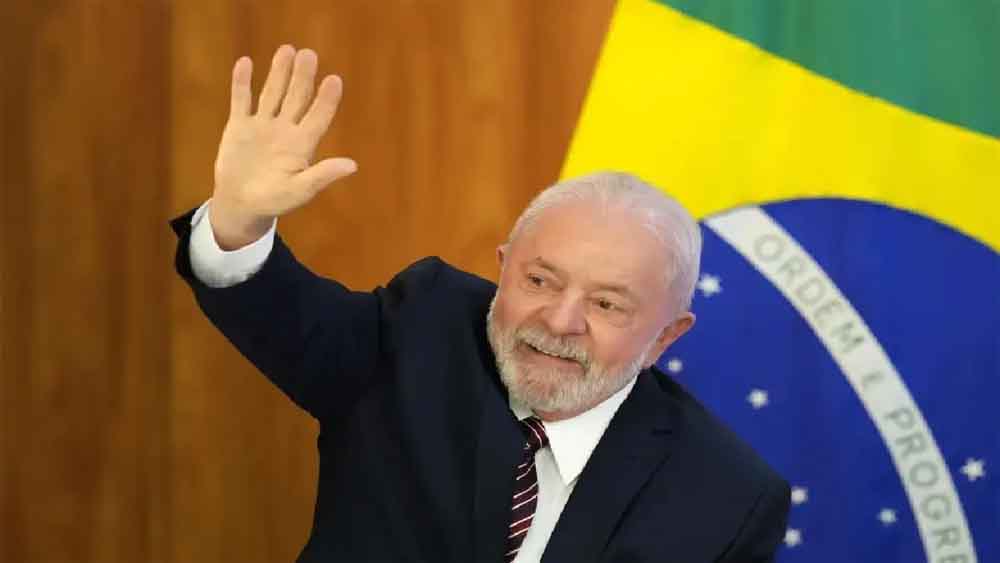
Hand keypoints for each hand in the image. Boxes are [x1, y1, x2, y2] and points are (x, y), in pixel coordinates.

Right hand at [210, 45, 356, 249]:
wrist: (242, 204)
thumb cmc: (275, 201)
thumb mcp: (300, 191)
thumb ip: (322, 175)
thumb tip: (352, 165)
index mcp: (302, 145)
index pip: (318, 117)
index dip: (326, 100)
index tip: (335, 80)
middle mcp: (285, 130)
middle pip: (296, 98)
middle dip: (303, 77)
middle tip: (309, 54)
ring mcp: (263, 126)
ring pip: (272, 93)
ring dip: (279, 73)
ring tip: (287, 50)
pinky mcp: (240, 126)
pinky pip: (241, 100)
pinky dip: (242, 83)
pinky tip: (246, 63)